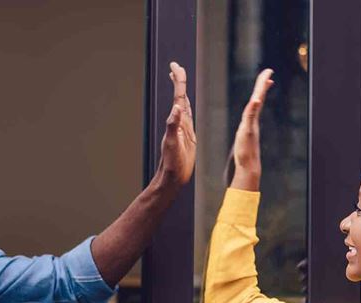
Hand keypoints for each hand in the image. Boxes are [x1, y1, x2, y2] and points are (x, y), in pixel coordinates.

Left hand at [153, 61, 195, 189]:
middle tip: (176, 67)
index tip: (175, 66)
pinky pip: (189, 117)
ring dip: (182, 92)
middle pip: (180, 96)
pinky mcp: (188, 136)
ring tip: (179, 81)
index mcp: (177, 121)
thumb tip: (176, 108)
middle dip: (179, 81)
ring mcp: (184, 128)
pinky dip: (188, 108)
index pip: (178, 96)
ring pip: (184, 105)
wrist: (173, 177)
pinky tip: (186, 106)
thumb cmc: (171, 163)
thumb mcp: (173, 143)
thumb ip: (173, 126)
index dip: (178, 81)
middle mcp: (179, 122)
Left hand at [230, 69, 273, 190]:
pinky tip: (256, 100)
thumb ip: (249, 120)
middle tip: (269, 71)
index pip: (256, 98)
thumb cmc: (245, 152)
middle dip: (263, 83)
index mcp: (251, 118)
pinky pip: (251, 116)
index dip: (261, 86)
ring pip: (256, 104)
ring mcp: (251, 124)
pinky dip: (254, 107)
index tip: (268, 74)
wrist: (248, 165)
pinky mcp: (249, 131)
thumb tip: (253, 111)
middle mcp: (252, 119)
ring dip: (260, 91)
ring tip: (267, 80)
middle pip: (257, 97)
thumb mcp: (245, 133)